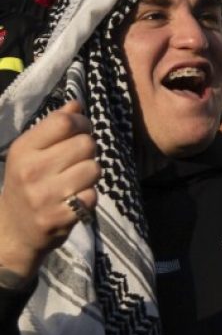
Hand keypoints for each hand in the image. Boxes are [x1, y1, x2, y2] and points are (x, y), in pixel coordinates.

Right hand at [0, 102, 99, 285]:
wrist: (14, 230)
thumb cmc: (28, 182)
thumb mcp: (32, 152)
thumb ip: (55, 126)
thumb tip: (77, 104)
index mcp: (23, 149)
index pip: (65, 122)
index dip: (82, 124)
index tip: (81, 132)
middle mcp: (31, 171)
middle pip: (86, 144)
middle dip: (88, 151)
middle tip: (76, 161)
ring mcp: (44, 196)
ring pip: (94, 169)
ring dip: (91, 174)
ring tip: (75, 180)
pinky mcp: (59, 217)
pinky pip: (92, 195)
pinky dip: (88, 197)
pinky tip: (74, 199)